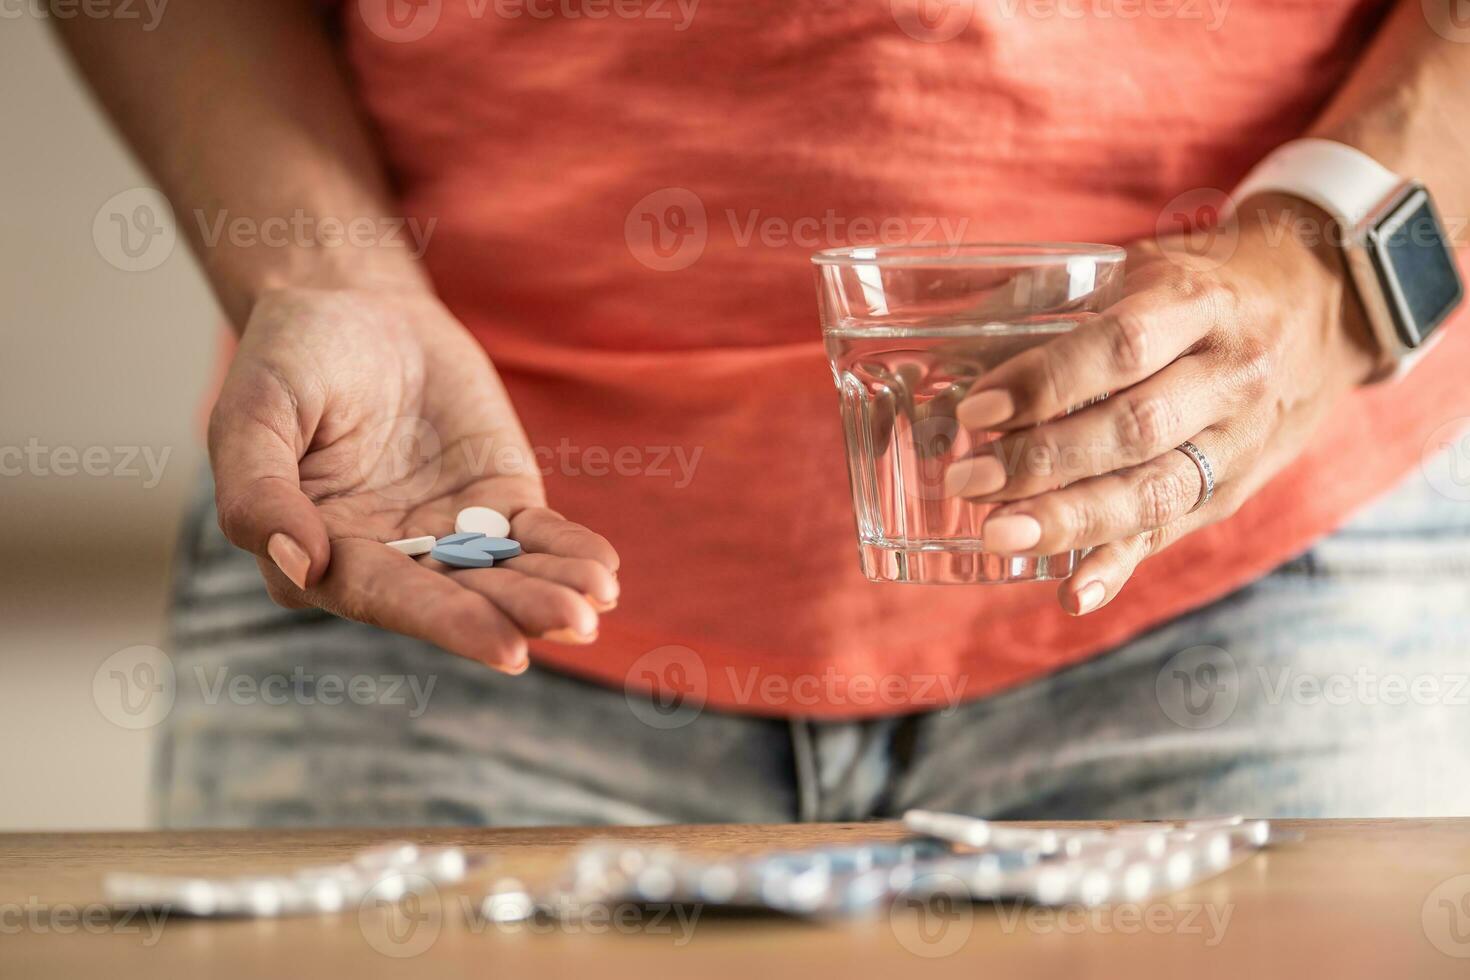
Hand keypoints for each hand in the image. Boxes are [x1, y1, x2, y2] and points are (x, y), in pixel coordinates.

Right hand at [209, 287, 619, 672]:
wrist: (354, 303)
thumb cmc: (288, 359)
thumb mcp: (253, 413)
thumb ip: (259, 491)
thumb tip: (300, 564)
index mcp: (320, 555)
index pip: (387, 597)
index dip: (445, 621)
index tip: (505, 647)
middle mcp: (387, 559)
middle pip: (457, 595)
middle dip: (516, 613)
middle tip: (574, 624)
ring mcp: (448, 532)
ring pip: (502, 573)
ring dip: (551, 591)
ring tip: (594, 604)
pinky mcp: (496, 500)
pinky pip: (535, 534)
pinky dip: (568, 552)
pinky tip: (603, 572)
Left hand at [946, 197, 1379, 614]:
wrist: (1326, 308)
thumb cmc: (1207, 285)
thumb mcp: (1149, 267)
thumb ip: (1067, 303)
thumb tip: (958, 343)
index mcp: (1203, 304)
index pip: (1122, 347)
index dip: (1047, 382)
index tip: (977, 409)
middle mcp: (1232, 375)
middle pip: (1136, 428)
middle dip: (1043, 461)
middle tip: (968, 480)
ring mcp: (1239, 441)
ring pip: (1154, 490)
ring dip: (1070, 519)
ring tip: (998, 534)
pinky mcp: (1232, 490)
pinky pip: (1171, 531)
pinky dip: (1119, 566)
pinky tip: (1073, 593)